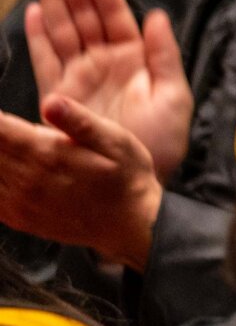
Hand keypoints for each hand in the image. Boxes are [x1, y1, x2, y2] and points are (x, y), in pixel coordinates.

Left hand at [0, 95, 161, 266]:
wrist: (132, 223)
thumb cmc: (127, 178)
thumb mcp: (116, 141)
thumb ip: (80, 121)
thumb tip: (52, 102)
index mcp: (48, 154)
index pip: (0, 129)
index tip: (3, 116)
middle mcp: (27, 179)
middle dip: (0, 135)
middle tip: (19, 134)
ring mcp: (19, 202)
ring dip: (1, 156)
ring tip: (13, 147)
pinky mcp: (18, 217)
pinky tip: (12, 171)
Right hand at [26, 0, 191, 179]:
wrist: (139, 184)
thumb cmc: (162, 144)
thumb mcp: (174, 97)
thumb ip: (165, 55)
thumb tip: (158, 15)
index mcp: (135, 58)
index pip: (115, 12)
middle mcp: (105, 62)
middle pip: (85, 12)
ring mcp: (80, 76)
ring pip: (64, 28)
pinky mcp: (59, 95)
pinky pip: (47, 59)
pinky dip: (39, 36)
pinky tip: (34, 11)